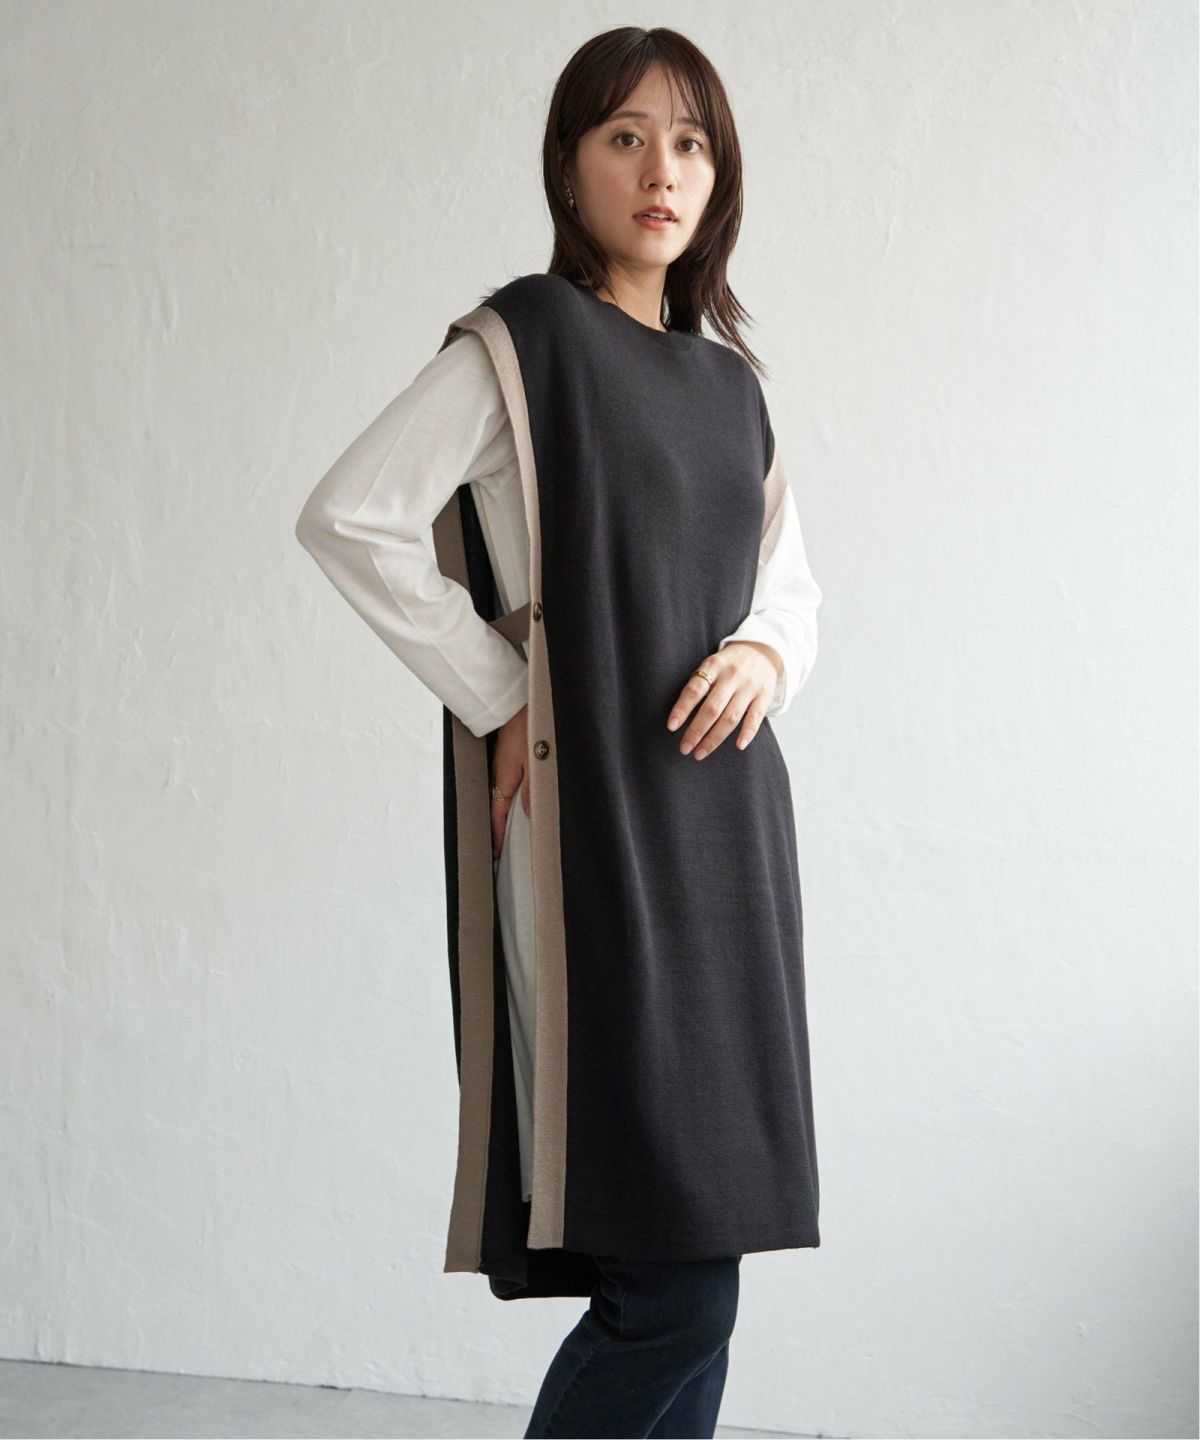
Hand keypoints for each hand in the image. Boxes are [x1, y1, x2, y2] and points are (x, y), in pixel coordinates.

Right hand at [491, 703, 530, 858]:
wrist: (519, 699)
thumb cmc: (528, 725)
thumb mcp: (535, 761)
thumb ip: (533, 789)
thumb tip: (529, 814)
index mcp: (505, 778)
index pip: (498, 814)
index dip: (497, 835)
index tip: (495, 853)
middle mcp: (502, 774)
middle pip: (500, 806)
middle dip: (500, 827)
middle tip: (502, 848)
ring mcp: (505, 765)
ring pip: (505, 795)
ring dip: (507, 812)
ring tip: (511, 831)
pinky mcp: (511, 756)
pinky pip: (511, 783)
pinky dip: (513, 796)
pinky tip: (522, 800)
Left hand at [666, 641, 781, 759]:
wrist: (762, 651)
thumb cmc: (728, 665)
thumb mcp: (711, 665)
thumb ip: (699, 685)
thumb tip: (679, 715)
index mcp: (714, 666)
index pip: (695, 689)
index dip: (682, 708)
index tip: (671, 726)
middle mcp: (732, 676)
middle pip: (712, 708)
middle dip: (696, 731)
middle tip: (684, 748)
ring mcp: (749, 686)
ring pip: (731, 717)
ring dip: (714, 739)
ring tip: (700, 753)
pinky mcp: (764, 696)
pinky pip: (755, 717)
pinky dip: (747, 733)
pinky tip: (738, 746)